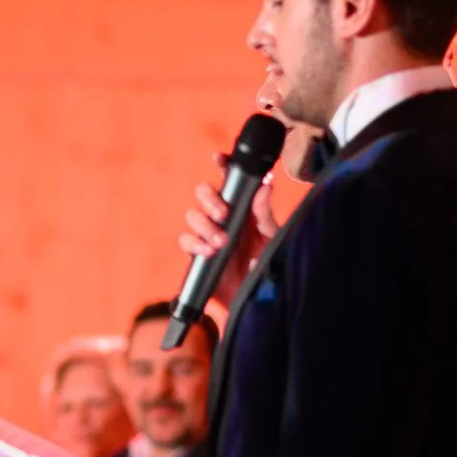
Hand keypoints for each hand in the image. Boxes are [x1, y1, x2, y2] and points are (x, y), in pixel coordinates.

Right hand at [180, 152, 281, 308]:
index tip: (218, 158)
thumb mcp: (270, 238)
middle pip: (204, 192)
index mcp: (242, 207)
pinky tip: (208, 251)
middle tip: (222, 213)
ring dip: (204, 225)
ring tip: (220, 242)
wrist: (254, 298)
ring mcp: (208, 233)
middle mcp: (223, 216)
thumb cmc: (265, 264)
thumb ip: (264, 213)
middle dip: (209, 198)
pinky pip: (186, 240)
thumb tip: (265, 185)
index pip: (229, 180)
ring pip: (192, 215)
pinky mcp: (197, 253)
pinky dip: (195, 244)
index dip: (222, 165)